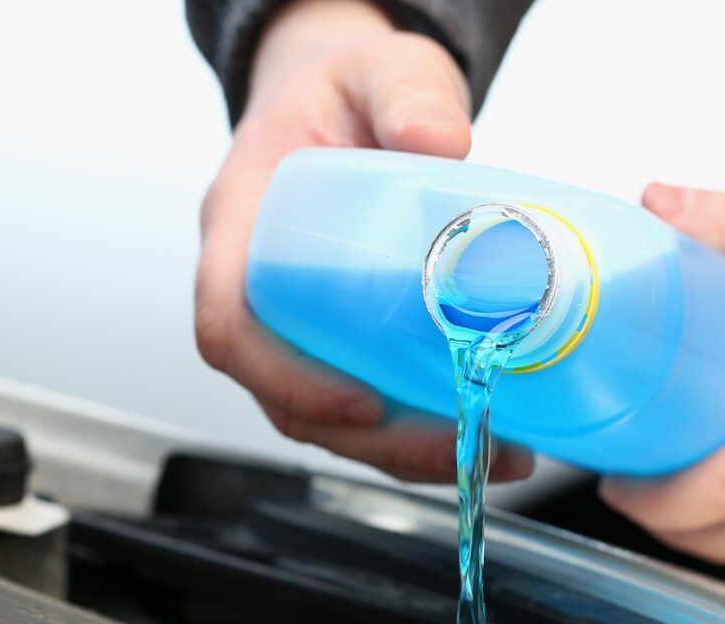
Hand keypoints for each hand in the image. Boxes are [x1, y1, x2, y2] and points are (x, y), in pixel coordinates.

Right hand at [195, 0, 532, 481]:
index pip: (228, 327)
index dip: (286, 379)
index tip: (360, 403)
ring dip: (405, 451)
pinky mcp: (339, 341)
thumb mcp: (379, 69)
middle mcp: (254, 287)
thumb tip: (441, 139)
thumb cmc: (345, 88)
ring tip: (495, 453)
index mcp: (237, 224)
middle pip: (285, 397)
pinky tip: (491, 433)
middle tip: (459, 444)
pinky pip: (365, 404)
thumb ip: (406, 91)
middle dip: (372, 440)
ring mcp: (296, 323)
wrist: (350, 97)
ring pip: (328, 417)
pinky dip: (419, 431)